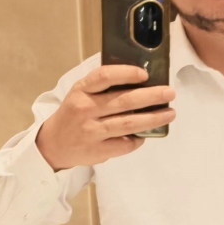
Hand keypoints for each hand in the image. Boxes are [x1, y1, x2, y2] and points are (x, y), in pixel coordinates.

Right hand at [35, 65, 175, 169]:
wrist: (53, 144)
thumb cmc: (73, 114)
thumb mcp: (80, 94)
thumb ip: (102, 86)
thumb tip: (141, 80)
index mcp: (81, 91)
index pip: (104, 77)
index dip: (126, 73)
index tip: (145, 74)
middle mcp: (86, 110)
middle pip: (124, 101)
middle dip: (151, 96)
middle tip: (170, 93)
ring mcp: (92, 132)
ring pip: (129, 124)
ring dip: (153, 118)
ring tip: (170, 113)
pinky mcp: (98, 150)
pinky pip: (125, 144)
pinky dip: (139, 139)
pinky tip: (147, 134)